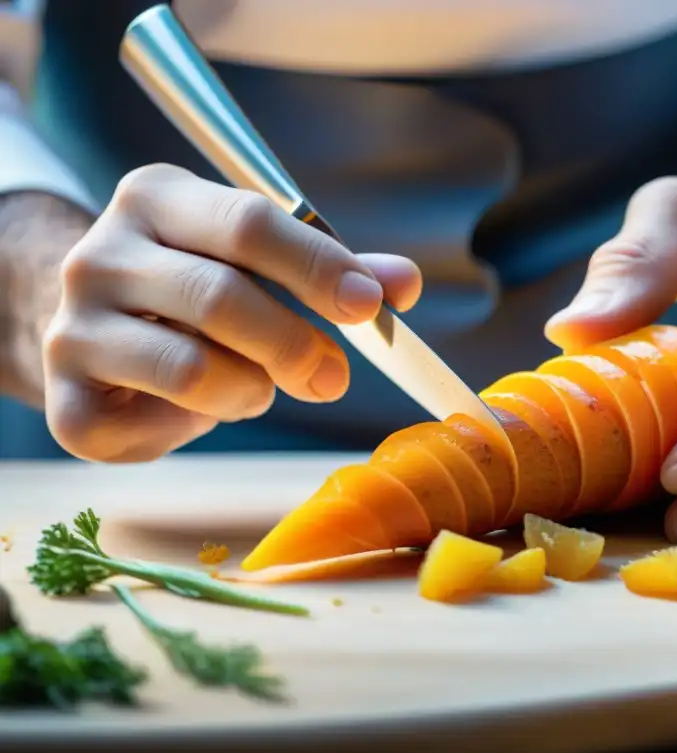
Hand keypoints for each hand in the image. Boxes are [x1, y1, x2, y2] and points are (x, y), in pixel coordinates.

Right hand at [43, 164, 421, 461]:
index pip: (247, 222)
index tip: (369, 304)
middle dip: (295, 344)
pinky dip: (200, 423)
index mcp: (157, 199)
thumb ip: (332, 271)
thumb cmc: (199, 291)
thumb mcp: (262, 265)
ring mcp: (72, 328)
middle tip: (335, 377)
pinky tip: (198, 407)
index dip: (317, 266)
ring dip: (250, 389)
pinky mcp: (66, 403)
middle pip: (220, 297)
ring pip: (192, 369)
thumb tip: (405, 284)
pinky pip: (159, 425)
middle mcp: (100, 255)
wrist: (98, 334)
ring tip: (257, 386)